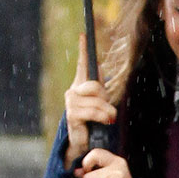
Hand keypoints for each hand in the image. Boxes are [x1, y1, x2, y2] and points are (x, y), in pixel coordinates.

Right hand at [64, 33, 116, 167]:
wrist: (85, 144)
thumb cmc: (94, 123)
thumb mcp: (101, 104)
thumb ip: (101, 89)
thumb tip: (100, 68)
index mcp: (81, 85)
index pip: (82, 64)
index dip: (83, 49)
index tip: (84, 33)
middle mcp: (73, 91)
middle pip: (95, 84)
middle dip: (105, 98)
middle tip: (108, 111)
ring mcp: (71, 102)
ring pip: (96, 98)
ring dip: (106, 111)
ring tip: (107, 119)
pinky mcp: (72, 114)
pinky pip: (93, 110)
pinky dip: (102, 116)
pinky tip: (105, 121)